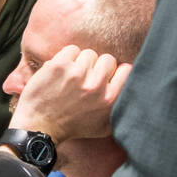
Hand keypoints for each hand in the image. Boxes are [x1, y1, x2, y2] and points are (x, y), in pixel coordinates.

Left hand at [10, 45, 130, 141]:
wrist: (40, 125)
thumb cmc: (73, 127)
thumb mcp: (105, 126)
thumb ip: (122, 109)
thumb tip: (137, 92)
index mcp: (110, 100)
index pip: (126, 70)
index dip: (116, 72)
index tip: (107, 78)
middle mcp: (96, 86)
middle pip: (108, 59)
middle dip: (98, 67)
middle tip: (86, 78)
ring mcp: (77, 74)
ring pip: (89, 53)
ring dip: (81, 62)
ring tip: (72, 77)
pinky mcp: (60, 66)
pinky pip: (72, 49)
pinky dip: (67, 57)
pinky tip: (62, 71)